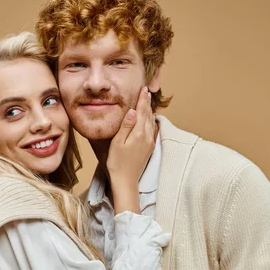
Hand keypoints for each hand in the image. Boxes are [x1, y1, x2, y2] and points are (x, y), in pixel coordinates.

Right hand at [107, 87, 155, 213]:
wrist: (126, 180)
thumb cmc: (117, 162)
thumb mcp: (118, 142)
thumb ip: (126, 126)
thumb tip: (132, 110)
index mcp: (139, 133)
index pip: (141, 111)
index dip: (142, 99)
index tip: (143, 89)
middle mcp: (147, 136)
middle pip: (148, 115)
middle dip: (147, 102)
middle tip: (146, 91)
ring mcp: (150, 142)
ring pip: (151, 122)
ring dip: (149, 110)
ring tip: (147, 101)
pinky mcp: (149, 148)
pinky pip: (152, 130)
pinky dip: (150, 120)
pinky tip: (149, 119)